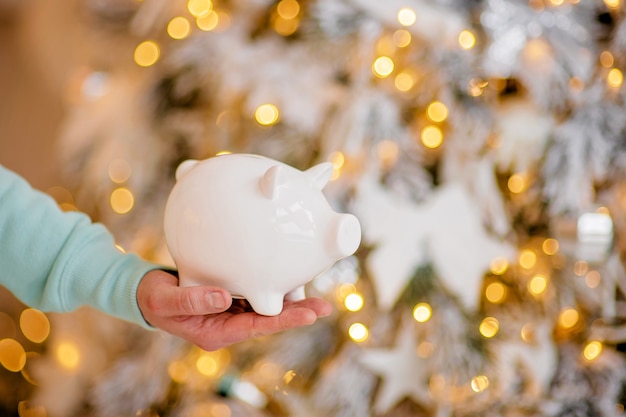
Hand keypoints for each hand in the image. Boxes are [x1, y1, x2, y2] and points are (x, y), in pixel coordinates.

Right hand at [136, 270, 331, 350]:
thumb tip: (224, 297)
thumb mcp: (167, 300)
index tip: (309, 316)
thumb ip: (192, 299)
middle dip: (296, 313)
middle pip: (268, 319)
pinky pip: (256, 293)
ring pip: (265, 307)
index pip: (256, 327)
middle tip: (324, 306)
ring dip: (288, 300)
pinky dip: (272, 286)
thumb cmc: (155, 300)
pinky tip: (288, 276)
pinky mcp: (230, 297)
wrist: (146, 293)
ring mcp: (231, 311)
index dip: (283, 322)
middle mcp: (228, 324)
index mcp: (217, 333)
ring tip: (315, 293)